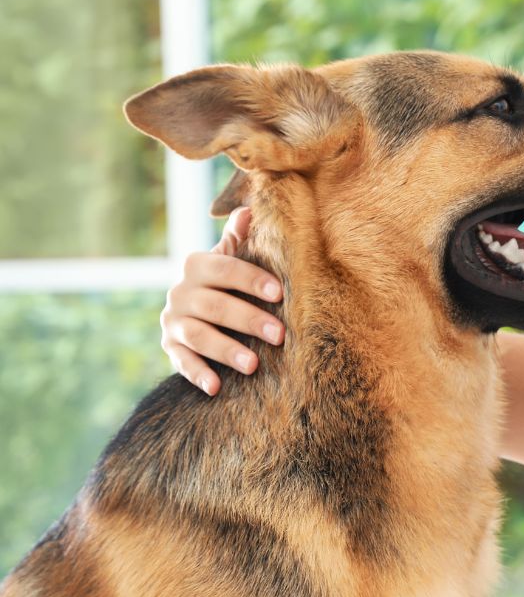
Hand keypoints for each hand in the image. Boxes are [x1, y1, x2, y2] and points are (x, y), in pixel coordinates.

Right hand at [160, 208, 284, 395]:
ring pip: (199, 335)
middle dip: (248, 319)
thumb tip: (250, 209)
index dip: (251, 279)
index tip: (280, 293)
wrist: (193, 311)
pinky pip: (181, 362)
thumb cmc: (225, 283)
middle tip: (280, 335)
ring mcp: (173, 321)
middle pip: (215, 305)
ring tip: (253, 365)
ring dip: (226, 350)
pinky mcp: (170, 348)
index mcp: (197, 265)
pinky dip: (198, 374)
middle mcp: (180, 292)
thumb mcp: (230, 259)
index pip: (225, 268)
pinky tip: (216, 387)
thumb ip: (239, 238)